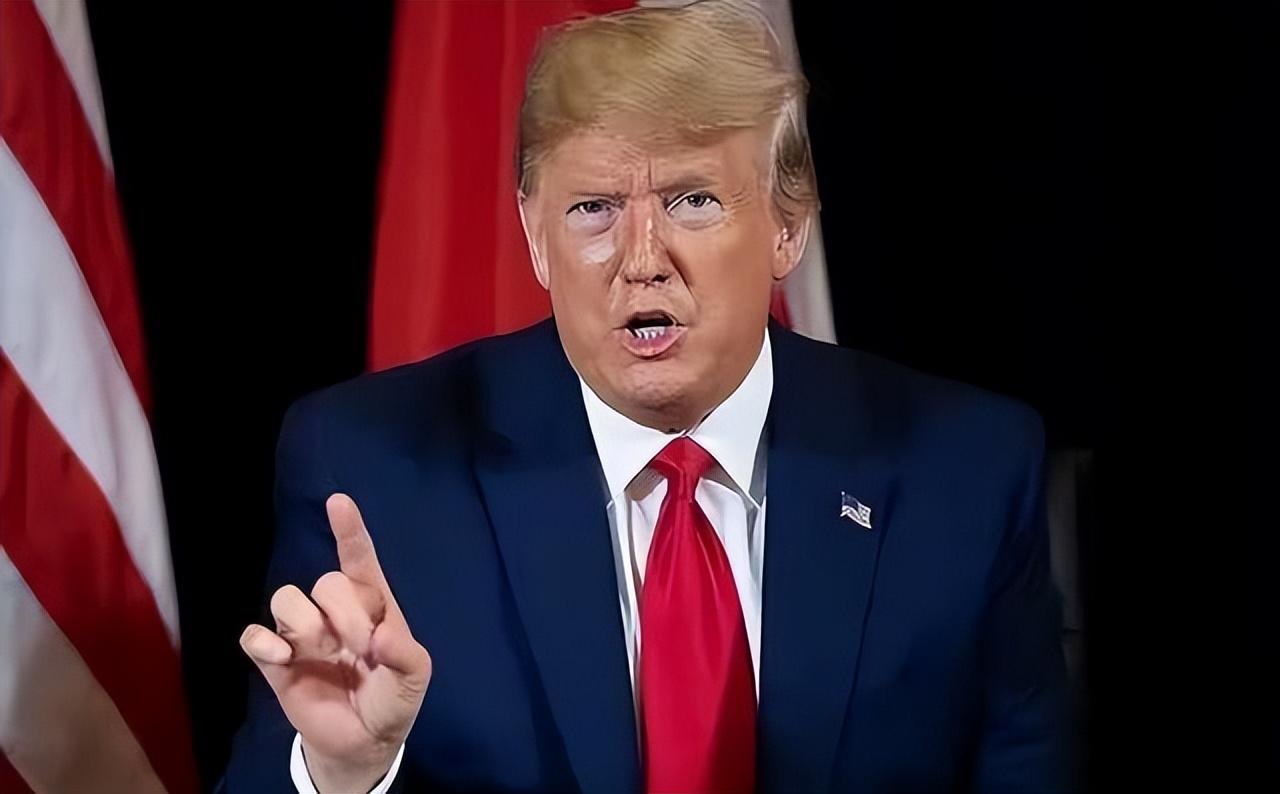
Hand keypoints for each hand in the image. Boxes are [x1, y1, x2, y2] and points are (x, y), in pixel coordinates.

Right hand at [240, 494, 430, 792]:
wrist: (363, 742)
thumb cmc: (391, 699)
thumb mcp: (414, 676)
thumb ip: (404, 653)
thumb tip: (379, 638)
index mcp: (372, 604)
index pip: (359, 559)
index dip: (349, 530)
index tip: (339, 502)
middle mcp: (334, 611)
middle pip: (325, 582)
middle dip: (345, 614)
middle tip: (360, 648)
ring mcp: (302, 634)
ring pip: (286, 598)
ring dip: (307, 628)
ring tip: (325, 655)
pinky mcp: (274, 660)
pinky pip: (254, 635)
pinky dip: (264, 643)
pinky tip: (284, 660)